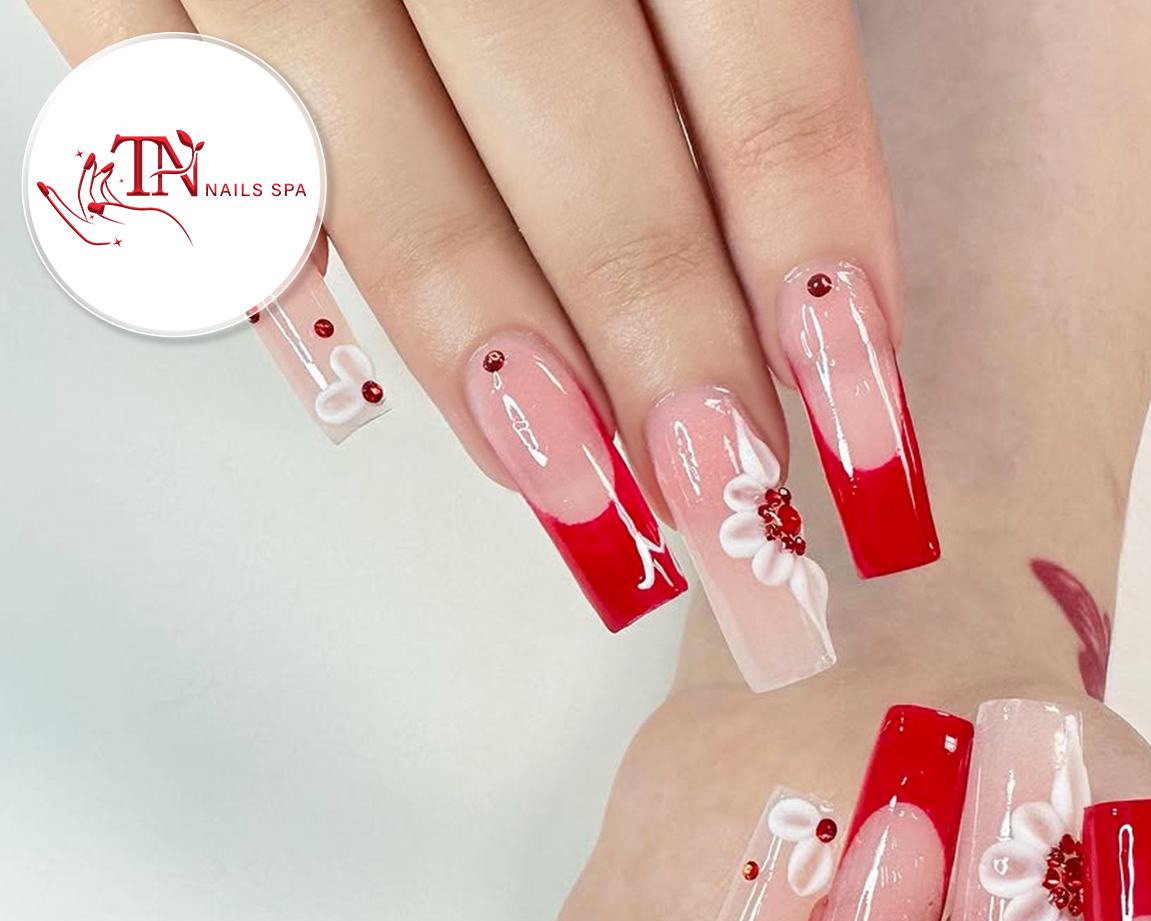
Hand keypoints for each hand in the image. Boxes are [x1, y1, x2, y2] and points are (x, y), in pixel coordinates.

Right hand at [31, 0, 921, 649]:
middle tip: (725, 504)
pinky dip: (241, 250)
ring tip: (566, 484)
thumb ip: (729, 20)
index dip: (814, 268)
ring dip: (483, 345)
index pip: (762, 69)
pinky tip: (333, 370)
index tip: (864, 437)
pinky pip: (148, 102)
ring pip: (368, 162)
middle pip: (580, 145)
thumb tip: (793, 266)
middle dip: (664, 355)